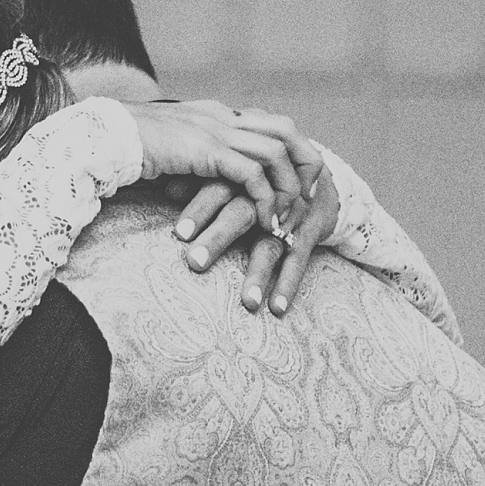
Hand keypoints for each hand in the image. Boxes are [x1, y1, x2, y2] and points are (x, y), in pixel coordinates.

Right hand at [124, 98, 303, 232]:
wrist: (104, 138)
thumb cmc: (129, 148)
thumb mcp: (173, 151)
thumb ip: (196, 156)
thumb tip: (208, 179)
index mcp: (217, 113)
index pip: (272, 123)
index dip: (294, 151)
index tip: (301, 181)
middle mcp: (222, 116)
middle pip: (286, 130)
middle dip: (306, 163)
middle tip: (311, 196)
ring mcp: (215, 130)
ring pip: (275, 153)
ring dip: (288, 188)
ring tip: (287, 216)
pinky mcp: (206, 150)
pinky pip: (252, 175)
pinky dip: (265, 199)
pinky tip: (264, 221)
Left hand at [176, 114, 333, 314]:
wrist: (318, 177)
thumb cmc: (263, 180)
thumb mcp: (236, 176)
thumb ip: (203, 183)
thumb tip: (166, 191)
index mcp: (244, 178)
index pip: (219, 187)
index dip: (199, 208)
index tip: (180, 233)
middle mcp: (266, 196)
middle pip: (242, 214)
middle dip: (219, 238)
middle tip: (196, 262)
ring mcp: (290, 215)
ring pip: (271, 243)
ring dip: (259, 274)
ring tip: (248, 303)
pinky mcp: (309, 233)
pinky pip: (299, 260)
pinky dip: (289, 285)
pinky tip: (277, 309)